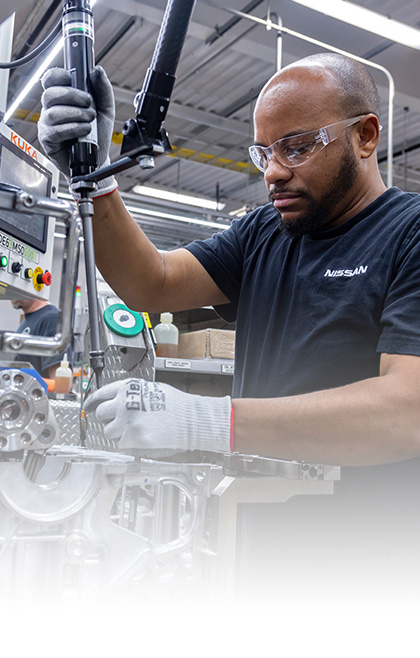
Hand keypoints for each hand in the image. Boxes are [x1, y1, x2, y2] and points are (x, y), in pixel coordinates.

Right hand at [38, 66, 116, 196]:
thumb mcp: (106, 110)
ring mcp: (47, 124)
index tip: (72, 78)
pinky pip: (55, 130)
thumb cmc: (98, 135)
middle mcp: (51, 109)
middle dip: (73, 96)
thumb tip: (97, 71)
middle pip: (50, 94)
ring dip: (76, 115)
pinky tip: (84, 131)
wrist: (98, 159)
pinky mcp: (47, 140)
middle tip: (89, 105)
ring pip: (53, 112)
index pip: (51, 79)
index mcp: (62, 98)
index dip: (59, 75)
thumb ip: (103, 90)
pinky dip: (73, 129)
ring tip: (89, 122)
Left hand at [84, 379, 231, 456]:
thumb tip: (117, 401)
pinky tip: (143, 438)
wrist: (192, 419)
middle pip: (100, 414)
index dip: (92, 402)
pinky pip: (121, 444)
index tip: (89, 407)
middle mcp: (123, 403)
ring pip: (109, 432)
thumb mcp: (151, 389)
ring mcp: (127, 422)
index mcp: (127, 388)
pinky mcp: (133, 438)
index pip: (100, 394)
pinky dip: (129, 444)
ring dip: (119, 433)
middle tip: (121, 422)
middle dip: (109, 419)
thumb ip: (131, 394)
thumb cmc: (177, 404)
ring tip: (137, 430)